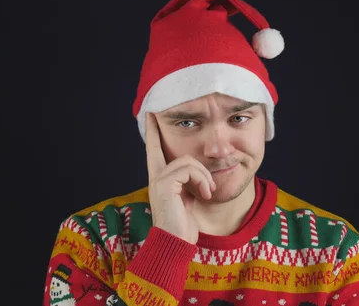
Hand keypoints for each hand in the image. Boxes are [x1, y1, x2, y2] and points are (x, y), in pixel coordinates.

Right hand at [144, 113, 215, 243]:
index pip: (154, 150)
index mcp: (160, 179)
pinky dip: (201, 180)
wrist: (175, 244)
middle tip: (206, 192)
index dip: (152, 132)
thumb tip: (200, 174)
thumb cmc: (183, 227)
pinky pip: (189, 169)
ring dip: (203, 177)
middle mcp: (156, 177)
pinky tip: (204, 195)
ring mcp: (158, 179)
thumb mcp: (188, 200)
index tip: (151, 115)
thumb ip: (189, 184)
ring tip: (207, 195)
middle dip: (193, 164)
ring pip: (187, 160)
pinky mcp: (164, 184)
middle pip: (177, 153)